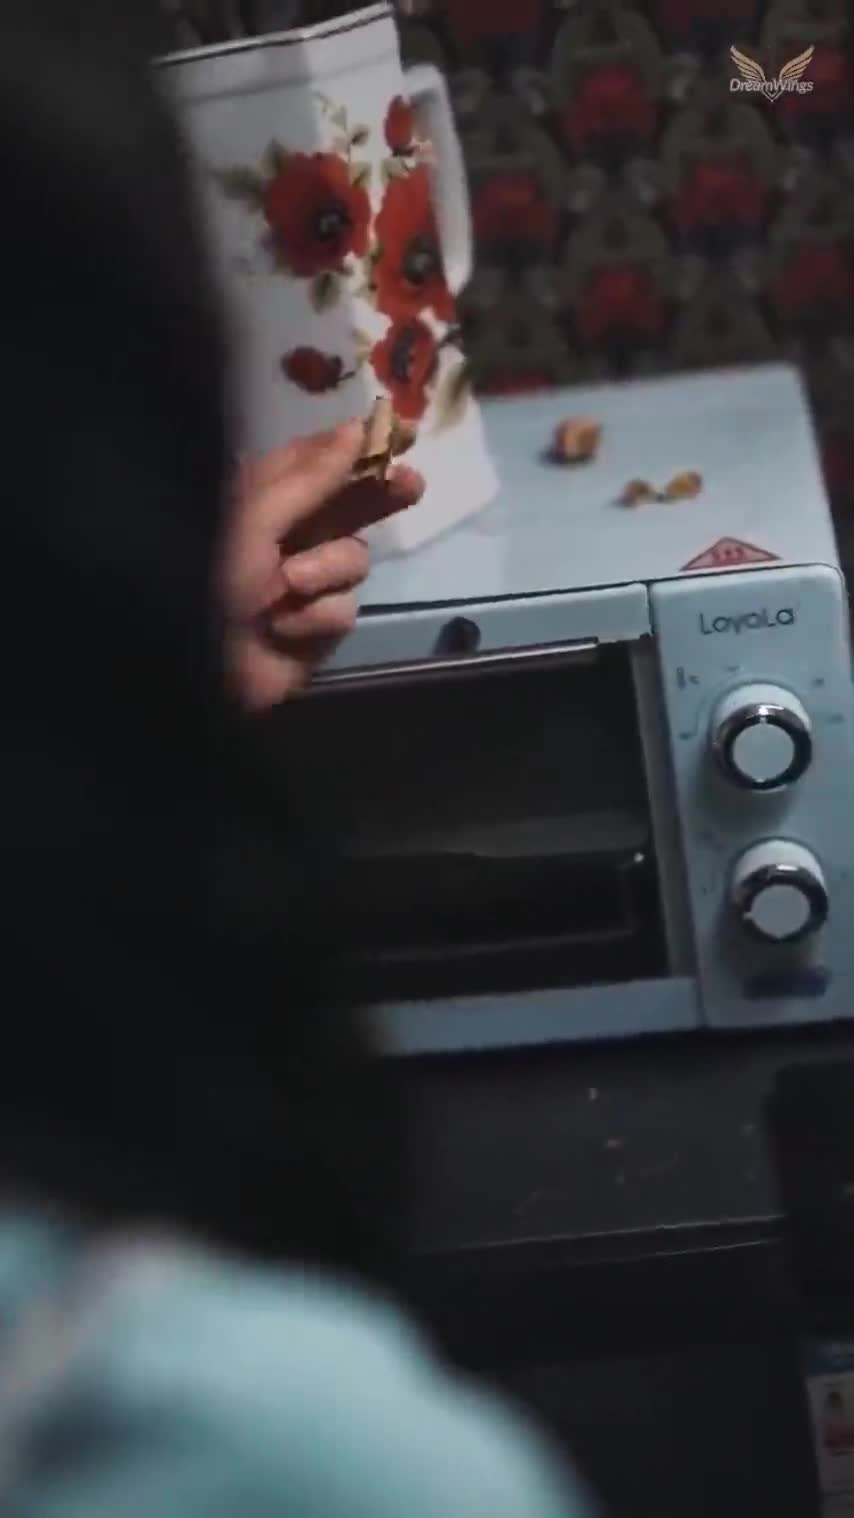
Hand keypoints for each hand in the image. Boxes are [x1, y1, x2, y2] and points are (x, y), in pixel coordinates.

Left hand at [221, 421, 423, 710]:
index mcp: (265, 497)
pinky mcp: (320, 626)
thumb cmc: (216, 579)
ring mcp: (309, 580)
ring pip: (354, 560)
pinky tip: (283, 628)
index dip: (362, 445)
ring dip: (325, 571)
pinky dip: (315, 617)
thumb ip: (312, 478)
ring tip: (287, 587)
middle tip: (412, 485)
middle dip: (380, 496)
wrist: (201, 666)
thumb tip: (357, 429)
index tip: (405, 431)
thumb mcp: (257, 518)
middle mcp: (290, 532)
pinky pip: (345, 608)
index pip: (320, 459)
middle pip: (352, 504)